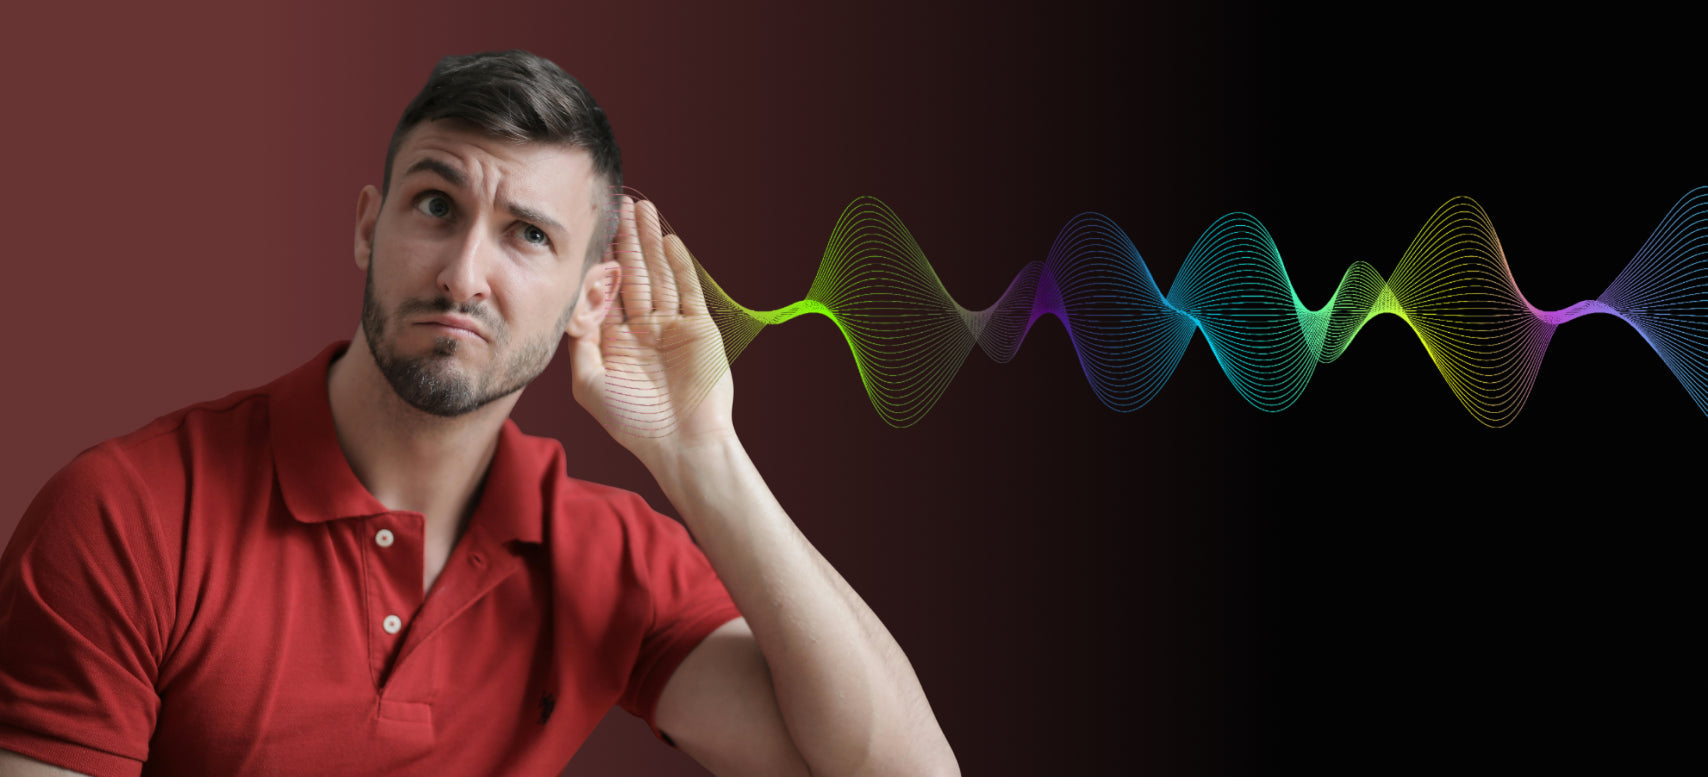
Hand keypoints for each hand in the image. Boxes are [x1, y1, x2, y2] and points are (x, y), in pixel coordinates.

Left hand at [569, 195, 735, 460]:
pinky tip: (667, 241)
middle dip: (627, 241)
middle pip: (634, 274)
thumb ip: (579, 341)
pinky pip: (688, 290)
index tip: (590, 232)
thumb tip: (570, 303)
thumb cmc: (632, 421)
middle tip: (619, 205)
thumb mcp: (590, 382)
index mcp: (617, 341)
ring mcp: (673, 327)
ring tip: (643, 209)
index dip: (600, 261)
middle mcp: (644, 329)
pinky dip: (679, 265)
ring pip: (660, 275)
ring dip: (651, 243)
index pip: (606, 291)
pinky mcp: (699, 329)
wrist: (682, 443)